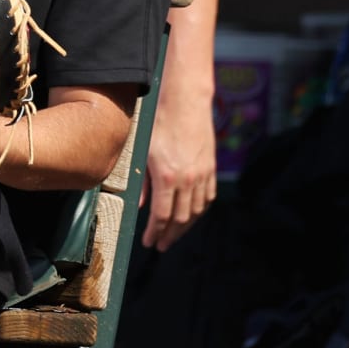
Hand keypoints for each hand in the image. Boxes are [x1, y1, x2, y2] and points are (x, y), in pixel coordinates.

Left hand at [141, 85, 217, 250]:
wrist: (186, 102)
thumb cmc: (160, 123)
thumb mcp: (143, 151)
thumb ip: (142, 182)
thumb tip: (137, 206)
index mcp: (167, 177)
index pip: (162, 216)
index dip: (155, 233)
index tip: (149, 242)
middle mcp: (188, 180)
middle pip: (180, 219)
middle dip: (169, 236)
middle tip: (161, 245)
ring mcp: (202, 175)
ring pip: (196, 212)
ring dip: (185, 228)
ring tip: (174, 235)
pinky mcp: (210, 168)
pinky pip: (207, 198)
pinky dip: (199, 211)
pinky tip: (191, 216)